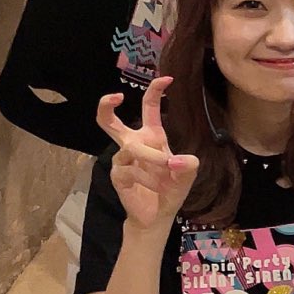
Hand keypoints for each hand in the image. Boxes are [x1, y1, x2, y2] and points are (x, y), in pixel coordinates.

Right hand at [96, 77, 199, 230]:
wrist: (157, 215)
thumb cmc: (171, 189)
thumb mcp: (187, 175)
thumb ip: (188, 165)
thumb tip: (174, 160)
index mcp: (152, 136)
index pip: (148, 107)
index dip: (155, 91)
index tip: (166, 78)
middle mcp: (134, 143)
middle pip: (109, 121)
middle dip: (105, 105)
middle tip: (115, 96)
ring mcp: (122, 159)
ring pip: (132, 147)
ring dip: (152, 157)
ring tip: (167, 169)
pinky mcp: (117, 174)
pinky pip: (128, 169)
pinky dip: (146, 177)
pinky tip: (155, 186)